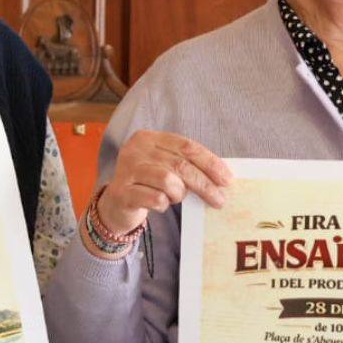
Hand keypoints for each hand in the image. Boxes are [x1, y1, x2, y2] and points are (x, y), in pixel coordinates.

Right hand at [92, 130, 232, 238]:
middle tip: (219, 200)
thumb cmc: (147, 184)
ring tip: (175, 198)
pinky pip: (155, 199)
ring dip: (179, 194)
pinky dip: (163, 204)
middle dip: (204, 184)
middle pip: (180, 165)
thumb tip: (222, 176)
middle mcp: (135, 149)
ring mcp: (125, 170)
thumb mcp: (165, 167)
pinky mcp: (121, 192)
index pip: (186, 146)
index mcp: (148, 138)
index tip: (227, 179)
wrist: (115, 204)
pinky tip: (159, 204)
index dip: (210, 162)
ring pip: (168, 181)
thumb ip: (186, 165)